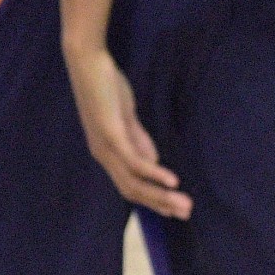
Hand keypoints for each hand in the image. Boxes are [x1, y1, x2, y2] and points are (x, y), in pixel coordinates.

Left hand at [64, 47, 192, 218]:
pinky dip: (155, 174)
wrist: (87, 61)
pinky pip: (134, 161)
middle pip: (133, 192)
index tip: (175, 211)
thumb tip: (153, 163)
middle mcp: (103, 156)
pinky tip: (173, 181)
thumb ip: (139, 140)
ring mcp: (106, 146)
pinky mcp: (111, 133)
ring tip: (184, 203)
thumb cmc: (105, 86)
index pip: (130, 186)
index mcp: (106, 153)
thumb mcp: (126, 118)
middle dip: (161, 205)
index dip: (153, 201)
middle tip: (186, 213)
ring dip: (161, 196)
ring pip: (134, 182)